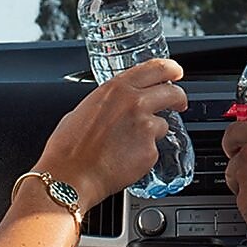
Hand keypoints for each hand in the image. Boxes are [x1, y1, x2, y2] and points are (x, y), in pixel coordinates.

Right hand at [34, 59, 186, 208]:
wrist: (69, 178)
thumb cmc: (68, 147)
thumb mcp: (85, 109)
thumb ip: (107, 102)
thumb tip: (114, 106)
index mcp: (117, 88)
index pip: (155, 68)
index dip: (170, 68)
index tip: (176, 72)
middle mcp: (135, 103)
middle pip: (172, 92)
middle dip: (178, 98)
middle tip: (178, 104)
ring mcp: (146, 127)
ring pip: (162, 124)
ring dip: (153, 132)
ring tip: (129, 145)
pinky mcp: (150, 151)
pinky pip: (154, 149)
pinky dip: (144, 154)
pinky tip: (125, 160)